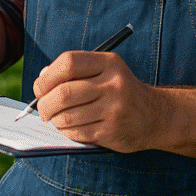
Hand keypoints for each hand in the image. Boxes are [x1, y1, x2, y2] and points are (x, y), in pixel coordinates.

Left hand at [32, 51, 158, 152]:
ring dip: (54, 119)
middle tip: (41, 109)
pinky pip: (77, 132)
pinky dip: (66, 131)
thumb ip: (75, 70)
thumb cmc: (120, 90)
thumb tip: (42, 79)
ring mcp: (114, 108)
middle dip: (45, 103)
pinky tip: (69, 127)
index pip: (69, 63)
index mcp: (109, 62)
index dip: (48, 76)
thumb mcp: (104, 70)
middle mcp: (113, 84)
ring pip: (68, 116)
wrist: (155, 116)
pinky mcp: (112, 131)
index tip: (40, 87)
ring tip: (55, 118)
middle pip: (64, 92)